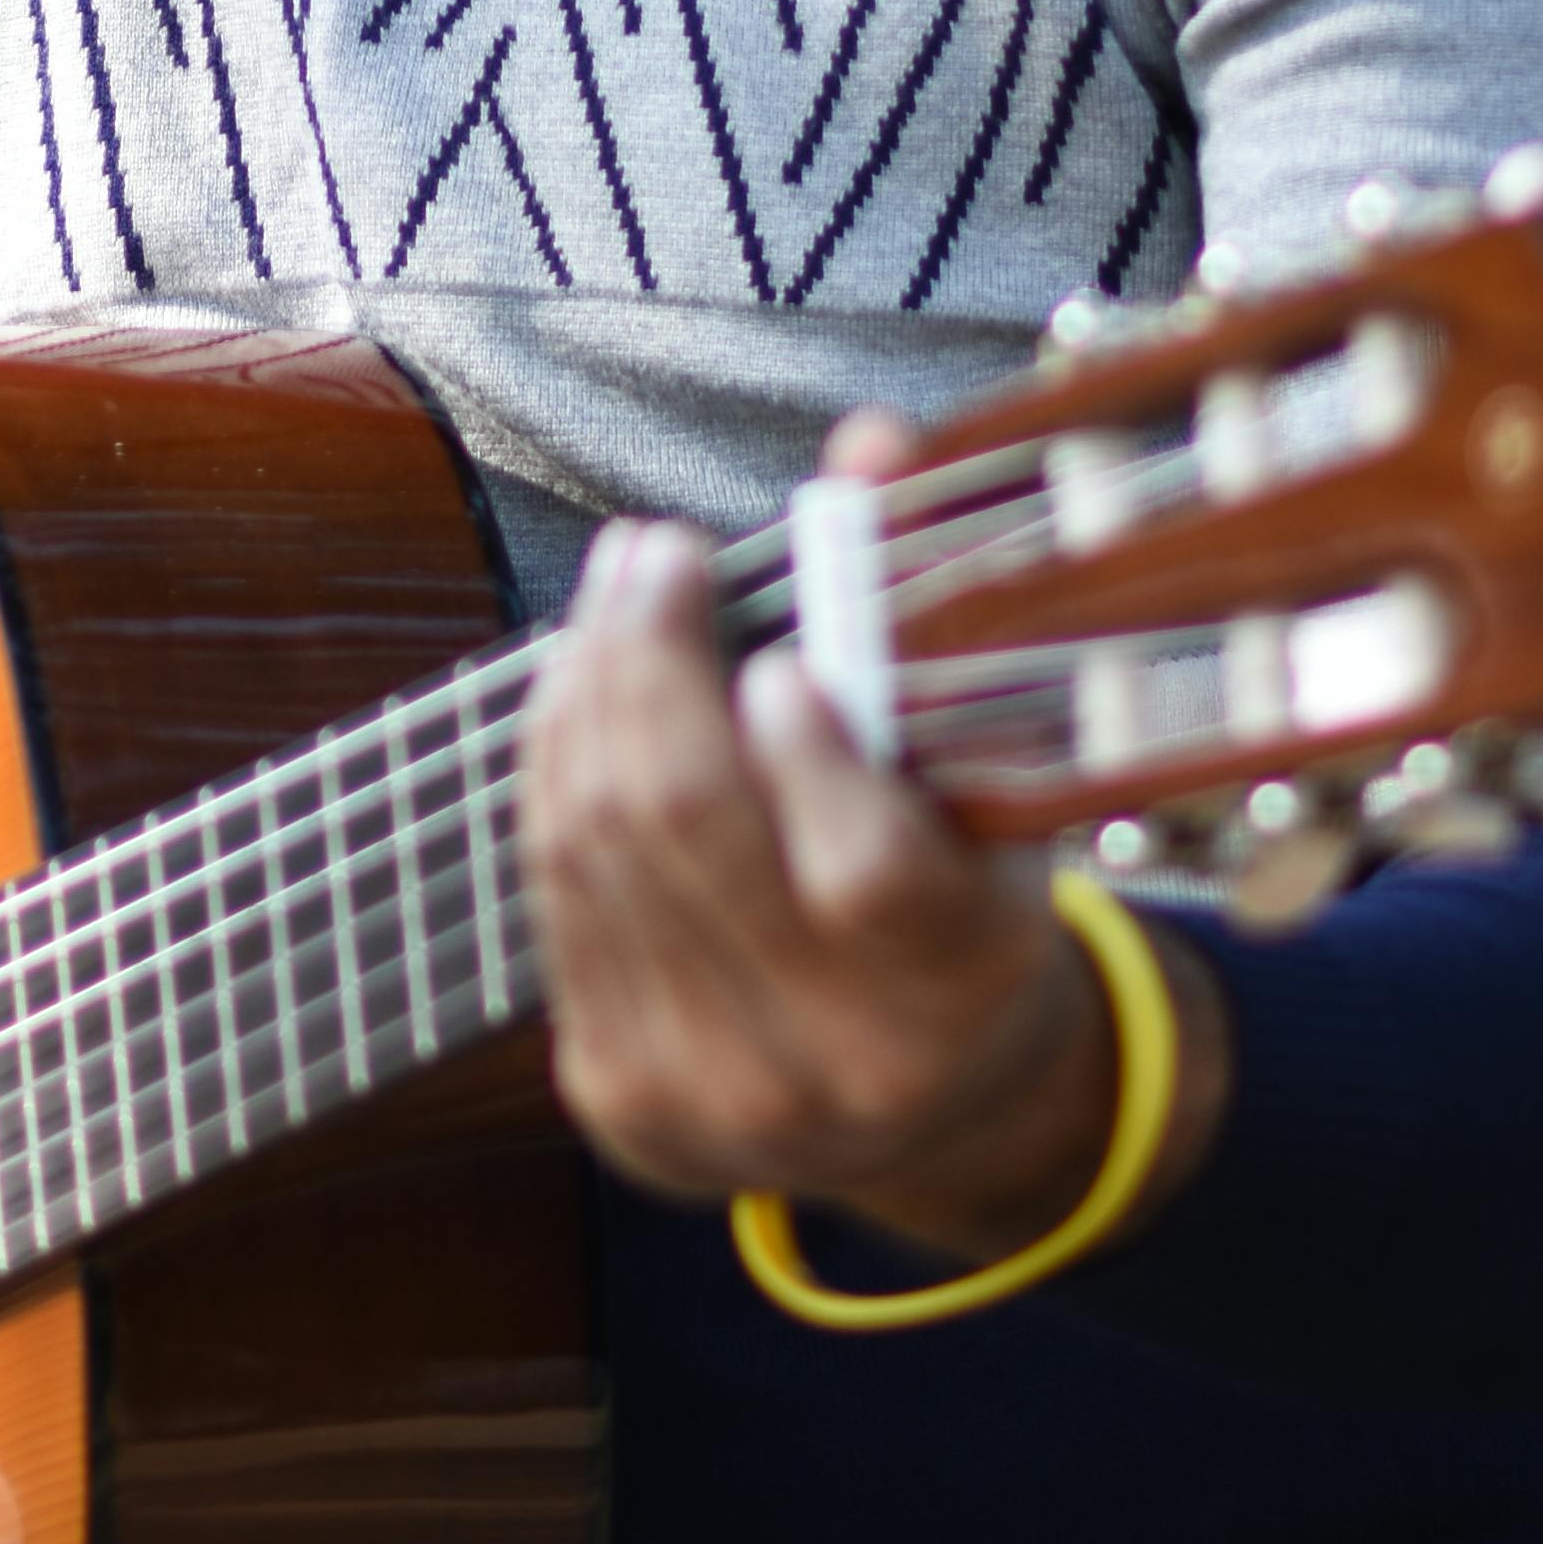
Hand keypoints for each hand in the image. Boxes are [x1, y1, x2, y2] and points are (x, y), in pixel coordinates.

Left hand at [519, 424, 1223, 1260]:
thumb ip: (930, 608)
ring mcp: (714, 1094)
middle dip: (651, 661)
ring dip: (588, 690)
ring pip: (596, 843)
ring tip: (621, 594)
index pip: (866, 872)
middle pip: (687, 830)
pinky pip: (551, 886)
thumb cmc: (963, 893)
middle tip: (654, 553)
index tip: (780, 660)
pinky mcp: (620, 1096)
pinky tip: (581, 687)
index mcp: (959, 989)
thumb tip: (870, 444)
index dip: (808, 752)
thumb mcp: (991, 775)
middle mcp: (834, 1066)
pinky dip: (556, 767)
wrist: (923, 1099)